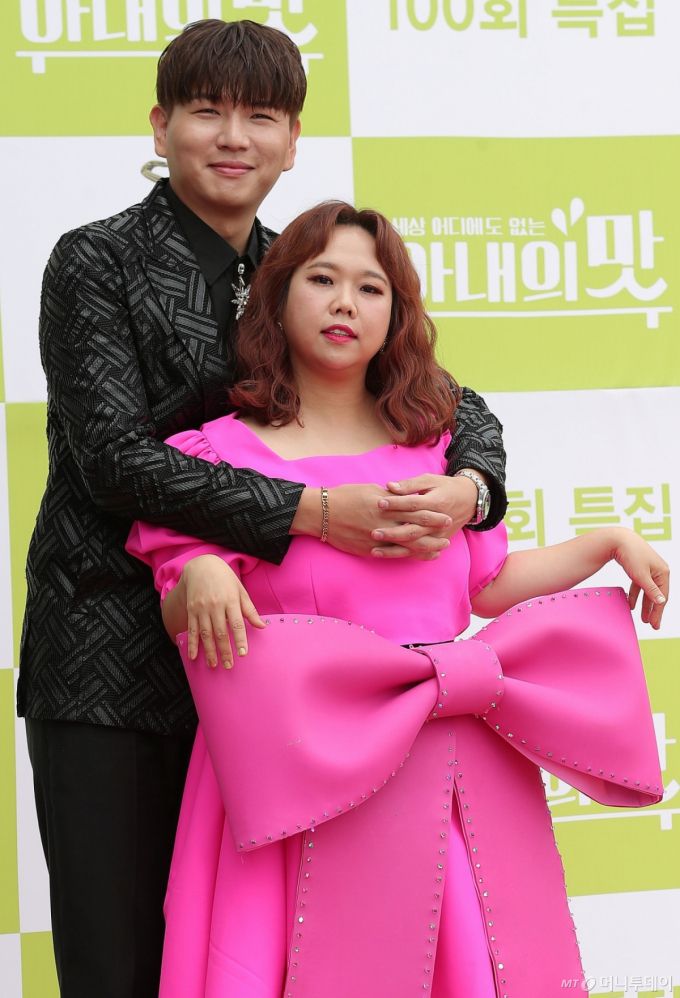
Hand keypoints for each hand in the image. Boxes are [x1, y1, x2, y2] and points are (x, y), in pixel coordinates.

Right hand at [181, 555, 265, 667]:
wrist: (201, 566)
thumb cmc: (225, 579)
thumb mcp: (240, 590)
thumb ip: (250, 610)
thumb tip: (262, 626)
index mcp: (231, 600)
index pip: (237, 623)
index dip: (240, 639)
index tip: (243, 654)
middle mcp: (215, 605)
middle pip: (221, 632)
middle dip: (225, 651)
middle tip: (229, 665)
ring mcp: (201, 608)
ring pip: (205, 634)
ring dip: (209, 651)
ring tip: (213, 665)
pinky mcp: (191, 610)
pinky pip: (191, 629)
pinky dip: (192, 644)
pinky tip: (193, 656)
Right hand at [326, 483, 451, 560]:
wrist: (321, 513)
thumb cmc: (344, 496)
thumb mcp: (368, 489)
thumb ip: (387, 495)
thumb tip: (400, 495)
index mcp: (386, 506)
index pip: (415, 511)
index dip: (432, 515)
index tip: (446, 516)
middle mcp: (384, 523)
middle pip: (415, 530)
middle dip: (433, 534)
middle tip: (448, 537)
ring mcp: (377, 538)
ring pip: (406, 545)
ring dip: (424, 548)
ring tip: (438, 550)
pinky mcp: (368, 549)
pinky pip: (391, 555)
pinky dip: (406, 556)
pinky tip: (416, 557)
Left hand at [369, 473, 477, 558]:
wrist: (469, 500)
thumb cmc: (445, 487)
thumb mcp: (430, 480)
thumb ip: (410, 484)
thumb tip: (389, 486)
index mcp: (436, 502)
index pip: (414, 504)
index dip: (396, 503)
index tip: (379, 503)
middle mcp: (438, 522)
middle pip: (413, 529)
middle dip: (393, 533)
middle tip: (373, 533)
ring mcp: (439, 535)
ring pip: (415, 545)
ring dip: (395, 549)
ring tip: (375, 551)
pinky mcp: (438, 541)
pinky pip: (421, 552)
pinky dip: (406, 556)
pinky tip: (389, 557)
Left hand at [610, 529, 668, 628]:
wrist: (617, 539)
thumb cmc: (631, 555)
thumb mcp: (641, 576)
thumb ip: (651, 590)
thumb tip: (661, 602)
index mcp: (663, 572)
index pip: (662, 597)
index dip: (658, 612)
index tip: (655, 625)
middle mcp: (658, 571)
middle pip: (657, 594)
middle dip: (653, 611)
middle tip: (652, 625)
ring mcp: (649, 569)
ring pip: (648, 591)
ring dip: (645, 605)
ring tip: (643, 618)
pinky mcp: (639, 568)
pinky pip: (639, 585)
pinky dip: (636, 595)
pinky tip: (631, 605)